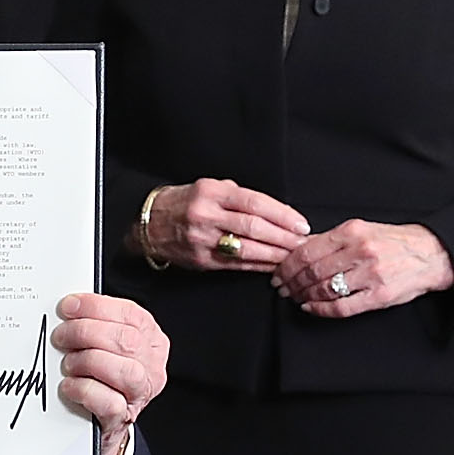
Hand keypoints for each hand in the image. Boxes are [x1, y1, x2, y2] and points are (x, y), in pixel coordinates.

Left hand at [53, 291, 168, 454]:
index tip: (68, 306)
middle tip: (60, 336)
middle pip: (126, 340)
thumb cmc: (103, 376)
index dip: (96, 307)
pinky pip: (109, 402)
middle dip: (85, 333)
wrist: (104, 422)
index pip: (130, 315)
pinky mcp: (123, 417)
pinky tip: (69, 385)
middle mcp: (151, 366)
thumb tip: (69, 307)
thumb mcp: (107, 344)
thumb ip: (96, 324)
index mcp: (151, 340)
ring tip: (68, 364)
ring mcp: (140, 393)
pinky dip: (84, 389)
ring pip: (125, 370)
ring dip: (87, 361)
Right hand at [135, 179, 307, 271]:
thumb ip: (238, 197)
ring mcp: (202, 240)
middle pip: (254, 227)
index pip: (254, 203)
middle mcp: (206, 215)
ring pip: (247, 249)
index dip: (281, 215)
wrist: (149, 223)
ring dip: (275, 255)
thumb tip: (276, 213)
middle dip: (284, 237)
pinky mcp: (201, 260)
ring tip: (294, 257)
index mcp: (211, 193)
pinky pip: (236, 264)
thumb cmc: (184, 202)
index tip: (301, 224)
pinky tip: (273, 266)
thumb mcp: (209, 188)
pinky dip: (258, 266)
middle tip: (304, 243)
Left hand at [278, 221, 453, 315]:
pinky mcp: (379, 296)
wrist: (432, 254)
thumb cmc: (394, 242)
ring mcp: (370, 275)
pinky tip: (311, 307)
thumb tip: (298, 248)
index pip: (307, 250)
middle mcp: (360, 251)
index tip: (278, 272)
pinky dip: (320, 309)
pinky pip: (341, 307)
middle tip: (282, 288)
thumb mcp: (362, 230)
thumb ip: (332, 240)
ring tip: (295, 297)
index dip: (287, 265)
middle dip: (292, 282)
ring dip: (303, 296)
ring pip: (324, 289)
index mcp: (352, 232)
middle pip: (311, 271)